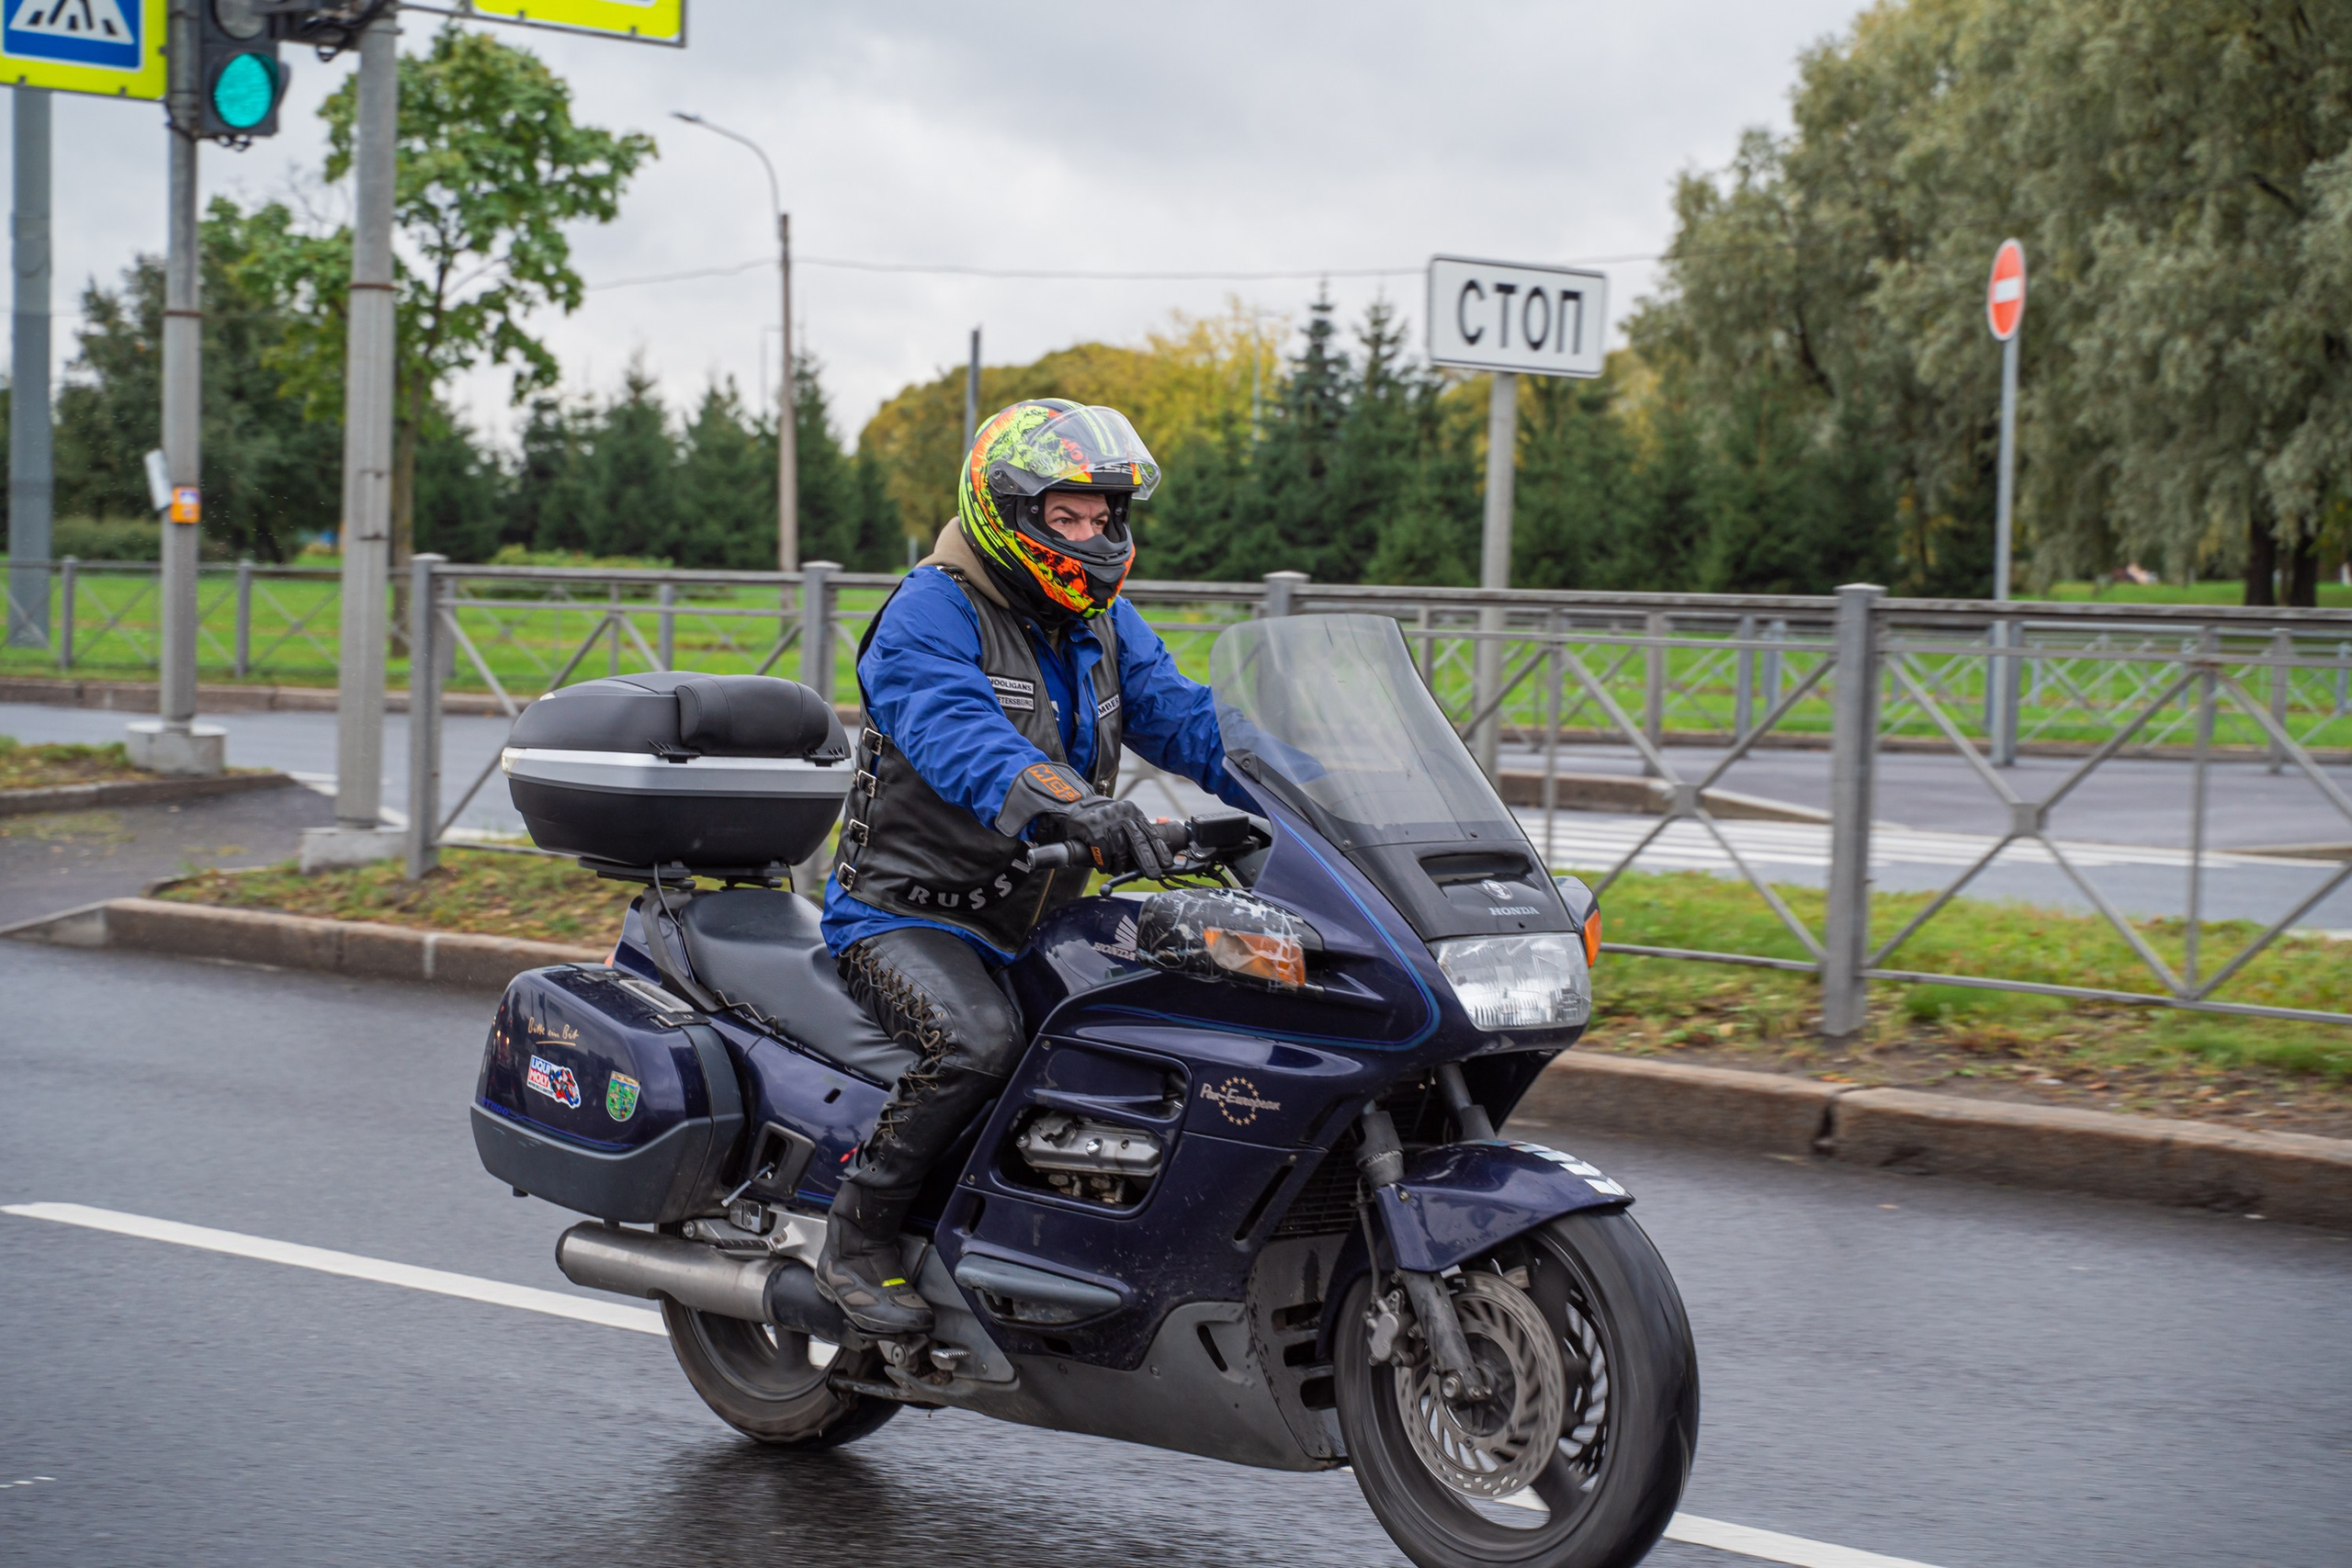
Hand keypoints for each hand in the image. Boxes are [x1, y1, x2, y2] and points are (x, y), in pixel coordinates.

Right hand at [1046, 795, 1174, 879]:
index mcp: (1133, 812)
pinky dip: (1105, 864)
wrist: (1078, 807)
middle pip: (1138, 842)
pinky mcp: (1092, 828)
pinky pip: (1103, 852)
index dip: (1159, 850)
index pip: (1150, 833)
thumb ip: (1134, 837)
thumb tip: (1145, 865)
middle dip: (1147, 861)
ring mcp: (1107, 820)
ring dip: (1119, 866)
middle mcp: (1122, 814)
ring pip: (1120, 850)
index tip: (1166, 863)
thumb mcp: (1122, 821)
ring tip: (1116, 871)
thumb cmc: (1105, 821)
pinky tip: (1104, 868)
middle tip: (1153, 875)